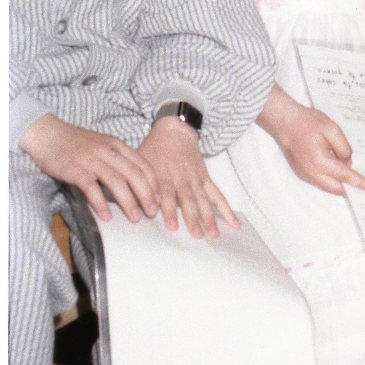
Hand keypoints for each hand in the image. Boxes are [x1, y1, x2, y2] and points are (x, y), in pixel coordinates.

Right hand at [19, 113, 158, 223]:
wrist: (47, 134)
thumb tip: (134, 182)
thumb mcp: (103, 145)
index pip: (143, 164)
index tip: (159, 200)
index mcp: (117, 145)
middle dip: (146, 195)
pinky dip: (100, 203)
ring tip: (135, 218)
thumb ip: (117, 159)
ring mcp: (91, 160)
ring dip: (128, 201)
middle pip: (134, 174)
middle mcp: (108, 151)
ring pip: (116, 181)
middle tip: (152, 214)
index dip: (153, 184)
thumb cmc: (76, 143)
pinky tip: (107, 216)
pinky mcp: (75, 170)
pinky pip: (91, 188)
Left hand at [138, 116, 237, 239]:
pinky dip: (226, 208)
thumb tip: (131, 206)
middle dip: (193, 217)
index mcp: (163, 175)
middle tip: (197, 235)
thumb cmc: (153, 149)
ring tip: (213, 235)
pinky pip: (217, 195)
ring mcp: (196, 179)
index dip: (170, 210)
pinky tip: (233, 222)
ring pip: (204, 199)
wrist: (174, 130)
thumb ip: (137, 184)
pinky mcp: (205, 179)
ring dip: (209, 217)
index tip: (172, 226)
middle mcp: (181, 178)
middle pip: (188, 199)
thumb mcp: (140, 163)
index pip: (167, 194)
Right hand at [276, 104, 364, 196]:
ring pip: (327, 187)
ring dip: (339, 183)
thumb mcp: (331, 129)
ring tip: (349, 173)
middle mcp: (312, 173)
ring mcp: (305, 175)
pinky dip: (329, 180)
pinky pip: (319, 182)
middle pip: (336, 188)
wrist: (284, 121)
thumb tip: (347, 162)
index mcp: (320, 161)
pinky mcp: (301, 173)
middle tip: (363, 181)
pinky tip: (334, 167)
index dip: (360, 183)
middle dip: (349, 186)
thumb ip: (343, 147)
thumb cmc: (306, 122)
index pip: (345, 176)